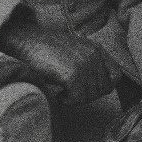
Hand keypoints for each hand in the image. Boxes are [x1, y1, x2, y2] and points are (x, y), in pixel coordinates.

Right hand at [0, 19, 119, 104]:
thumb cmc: (46, 49)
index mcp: (96, 49)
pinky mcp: (72, 75)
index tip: (87, 88)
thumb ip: (91, 63)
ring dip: (75, 98)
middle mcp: (93, 55)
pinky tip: (57, 93)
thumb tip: (104, 86)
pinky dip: (66, 100)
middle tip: (69, 91)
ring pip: (89, 96)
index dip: (103, 86)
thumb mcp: (75, 50)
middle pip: (102, 90)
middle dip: (86, 95)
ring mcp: (84, 64)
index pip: (116, 76)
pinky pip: (76, 98)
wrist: (26, 41)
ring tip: (62, 89)